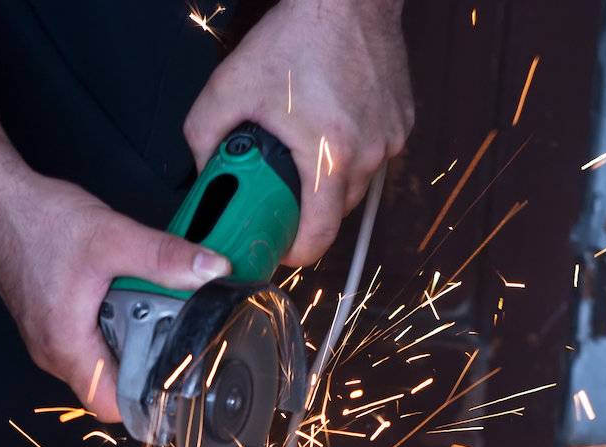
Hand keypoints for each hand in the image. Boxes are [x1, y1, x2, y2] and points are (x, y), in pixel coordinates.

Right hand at [0, 164, 229, 420]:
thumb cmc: (36, 220)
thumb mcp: (112, 236)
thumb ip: (164, 257)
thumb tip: (210, 271)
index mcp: (66, 346)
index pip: (110, 405)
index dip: (145, 403)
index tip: (175, 386)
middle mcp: (52, 352)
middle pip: (107, 387)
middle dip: (142, 370)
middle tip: (171, 341)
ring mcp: (47, 340)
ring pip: (96, 365)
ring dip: (125, 348)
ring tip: (149, 317)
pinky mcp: (47, 323)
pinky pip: (84, 345)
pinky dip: (107, 331)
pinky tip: (121, 302)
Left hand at [184, 0, 412, 265]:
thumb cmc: (297, 35)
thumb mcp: (230, 84)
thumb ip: (204, 135)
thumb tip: (204, 174)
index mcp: (329, 157)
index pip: (318, 239)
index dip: (294, 252)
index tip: (278, 244)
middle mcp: (368, 156)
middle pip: (335, 214)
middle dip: (307, 209)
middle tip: (281, 189)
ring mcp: (390, 140)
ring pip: (355, 187)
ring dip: (329, 179)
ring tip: (306, 145)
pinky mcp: (402, 124)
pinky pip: (372, 158)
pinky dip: (351, 151)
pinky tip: (331, 122)